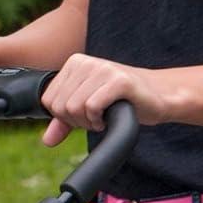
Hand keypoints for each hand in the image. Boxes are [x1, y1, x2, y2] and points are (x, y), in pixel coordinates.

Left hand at [39, 53, 179, 145]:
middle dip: (76, 121)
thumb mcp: (86, 110)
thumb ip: (64, 123)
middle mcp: (86, 62)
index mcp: (75, 63)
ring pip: (74, 108)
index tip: (85, 113)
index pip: (48, 101)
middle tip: (96, 116)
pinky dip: (99, 120)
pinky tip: (110, 116)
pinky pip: (92, 107)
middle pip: (60, 107)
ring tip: (104, 115)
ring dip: (89, 122)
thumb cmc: (119, 101)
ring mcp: (103, 68)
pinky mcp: (119, 80)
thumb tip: (47, 140)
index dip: (64, 117)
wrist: (155, 97)